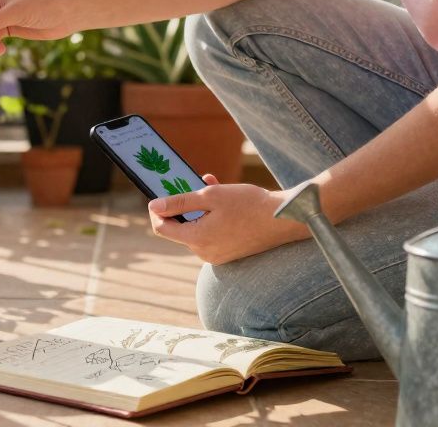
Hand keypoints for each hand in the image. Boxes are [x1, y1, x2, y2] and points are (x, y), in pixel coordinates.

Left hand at [147, 175, 305, 264]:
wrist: (284, 218)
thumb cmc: (248, 204)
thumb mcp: (210, 196)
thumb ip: (179, 202)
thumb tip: (153, 207)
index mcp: (197, 239)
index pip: (162, 228)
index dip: (158, 210)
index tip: (163, 194)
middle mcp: (204, 252)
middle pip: (180, 228)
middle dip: (183, 205)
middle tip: (191, 183)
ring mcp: (218, 255)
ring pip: (197, 227)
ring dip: (199, 207)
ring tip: (211, 183)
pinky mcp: (229, 252)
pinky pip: (212, 232)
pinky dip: (212, 216)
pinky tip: (223, 196)